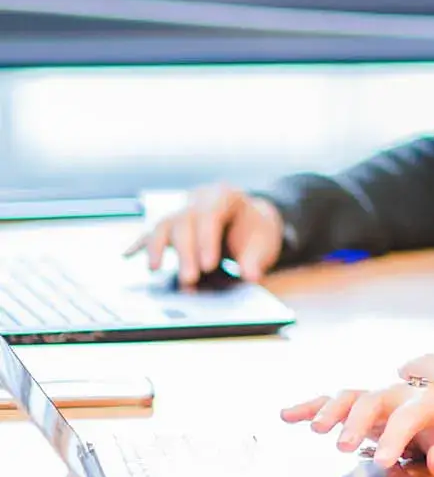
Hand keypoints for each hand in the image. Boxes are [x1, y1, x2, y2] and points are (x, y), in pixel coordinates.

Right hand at [125, 184, 282, 285]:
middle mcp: (199, 199)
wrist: (249, 220)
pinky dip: (140, 243)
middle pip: (185, 222)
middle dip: (186, 252)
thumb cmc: (255, 230)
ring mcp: (182, 209)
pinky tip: (126, 255)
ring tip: (154, 269)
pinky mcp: (171, 224)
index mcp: (225, 196)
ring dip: (158, 247)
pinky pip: (152, 232)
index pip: (211, 215)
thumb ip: (255, 259)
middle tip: (189, 280)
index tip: (208, 265)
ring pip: (164, 224)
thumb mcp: (263, 242)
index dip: (207, 240)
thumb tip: (251, 275)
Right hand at [280, 384, 433, 476]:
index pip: (409, 416)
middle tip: (343, 446)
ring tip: (316, 429)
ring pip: (351, 396)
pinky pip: (333, 400)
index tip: (381, 465)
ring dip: (331, 409)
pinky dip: (311, 406)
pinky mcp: (360, 406)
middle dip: (357, 421)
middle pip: (374, 400)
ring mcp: (377, 398)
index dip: (395, 438)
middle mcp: (399, 395)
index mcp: (428, 403)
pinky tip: (287, 415)